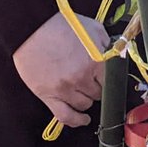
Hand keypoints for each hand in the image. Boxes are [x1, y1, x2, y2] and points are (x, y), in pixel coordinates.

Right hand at [13, 12, 107, 127]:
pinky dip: (76, 121)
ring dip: (86, 99)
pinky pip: (65, 116)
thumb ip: (107, 44)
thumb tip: (116, 56)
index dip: (109, 80)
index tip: (107, 80)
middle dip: (97, 88)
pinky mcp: (48, 96)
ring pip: (84, 105)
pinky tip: (82, 119)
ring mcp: (65, 89)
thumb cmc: (61, 25)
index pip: (111, 81)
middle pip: (98, 94)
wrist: (32, 29)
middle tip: (93, 81)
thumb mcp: (93, 28)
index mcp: (95, 61)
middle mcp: (81, 78)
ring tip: (83, 91)